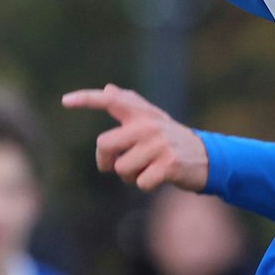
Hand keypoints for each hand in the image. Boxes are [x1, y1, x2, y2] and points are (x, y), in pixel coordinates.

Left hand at [62, 85, 209, 191]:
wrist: (208, 158)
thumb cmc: (173, 140)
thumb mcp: (154, 119)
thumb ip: (130, 104)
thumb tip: (107, 89)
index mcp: (142, 114)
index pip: (111, 101)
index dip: (86, 99)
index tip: (65, 101)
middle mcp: (149, 126)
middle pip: (104, 145)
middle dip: (105, 162)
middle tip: (115, 166)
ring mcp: (160, 145)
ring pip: (121, 169)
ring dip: (130, 176)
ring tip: (147, 170)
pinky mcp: (169, 164)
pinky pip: (141, 183)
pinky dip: (146, 185)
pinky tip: (160, 178)